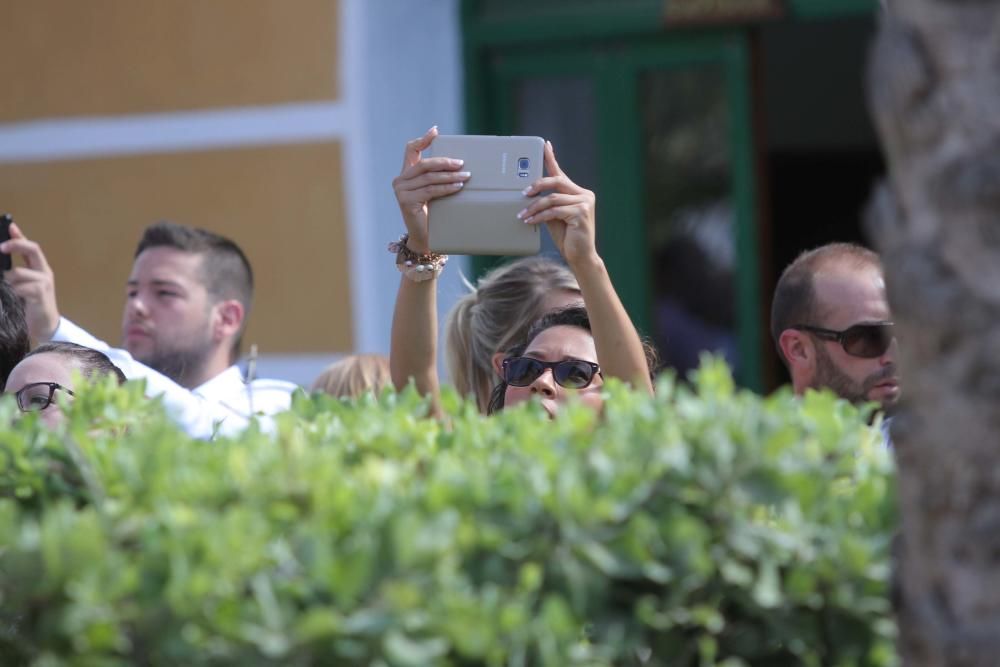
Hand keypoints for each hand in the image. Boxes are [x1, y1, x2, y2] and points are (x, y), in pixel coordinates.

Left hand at [1, 223, 60, 340]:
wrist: (46, 327)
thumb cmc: (30, 306)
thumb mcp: (21, 287)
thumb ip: (14, 273)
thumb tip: (2, 263)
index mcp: (39, 269)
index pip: (31, 247)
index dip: (19, 235)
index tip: (9, 227)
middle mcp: (44, 272)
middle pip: (33, 249)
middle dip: (16, 244)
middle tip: (1, 248)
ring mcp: (44, 283)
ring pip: (18, 272)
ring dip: (7, 281)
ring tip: (7, 291)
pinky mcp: (41, 294)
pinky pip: (20, 287)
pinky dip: (12, 291)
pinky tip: (14, 298)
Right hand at [391, 126, 469, 253]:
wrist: (425, 238)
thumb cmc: (433, 215)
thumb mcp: (433, 192)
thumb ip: (436, 178)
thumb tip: (458, 164)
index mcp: (406, 174)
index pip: (411, 150)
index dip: (423, 139)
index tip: (436, 131)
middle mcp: (400, 180)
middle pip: (424, 163)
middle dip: (444, 162)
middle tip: (461, 163)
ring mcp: (401, 191)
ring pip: (429, 177)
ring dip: (449, 176)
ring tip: (466, 176)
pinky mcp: (406, 201)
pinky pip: (430, 190)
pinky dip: (446, 188)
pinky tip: (458, 187)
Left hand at [519, 141, 597, 267]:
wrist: (581, 257)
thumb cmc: (567, 238)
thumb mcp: (554, 217)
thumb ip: (548, 204)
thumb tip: (531, 195)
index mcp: (579, 193)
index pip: (561, 174)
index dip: (552, 158)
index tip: (545, 145)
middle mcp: (584, 194)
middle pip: (556, 181)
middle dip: (537, 185)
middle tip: (523, 193)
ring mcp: (584, 203)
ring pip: (552, 198)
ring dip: (534, 207)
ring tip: (522, 215)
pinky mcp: (581, 213)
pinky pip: (554, 211)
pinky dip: (539, 216)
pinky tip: (530, 221)